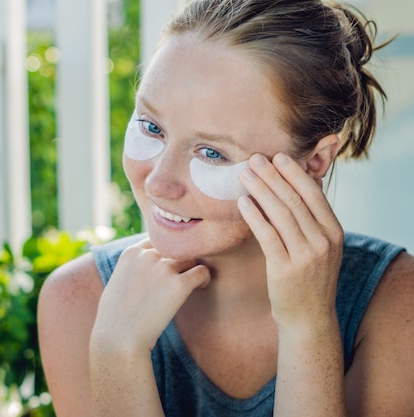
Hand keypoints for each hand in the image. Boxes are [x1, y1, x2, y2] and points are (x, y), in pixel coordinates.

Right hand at [92, 238, 209, 350]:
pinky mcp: (179, 285)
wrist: (118, 338)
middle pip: (175, 249)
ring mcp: (164, 269)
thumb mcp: (117, 282)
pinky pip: (202, 272)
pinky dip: (204, 278)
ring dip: (191, 270)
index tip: (167, 269)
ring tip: (191, 284)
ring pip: (190, 258)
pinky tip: (200, 288)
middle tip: (180, 278)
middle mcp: (148, 256)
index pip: (157, 241)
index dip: (164, 254)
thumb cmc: (115, 318)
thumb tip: (146, 270)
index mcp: (131, 253)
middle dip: (179, 262)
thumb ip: (132, 269)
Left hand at [237, 153, 343, 329]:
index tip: (278, 156)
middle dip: (273, 176)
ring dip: (260, 190)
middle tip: (255, 158)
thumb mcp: (321, 247)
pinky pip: (267, 235)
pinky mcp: (285, 269)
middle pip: (294, 200)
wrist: (309, 319)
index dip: (294, 173)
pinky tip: (243, 202)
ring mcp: (306, 256)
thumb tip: (300, 184)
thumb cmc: (310, 278)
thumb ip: (313, 219)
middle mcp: (323, 242)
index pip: (313, 194)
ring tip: (245, 175)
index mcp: (334, 232)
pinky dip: (254, 216)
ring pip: (280, 214)